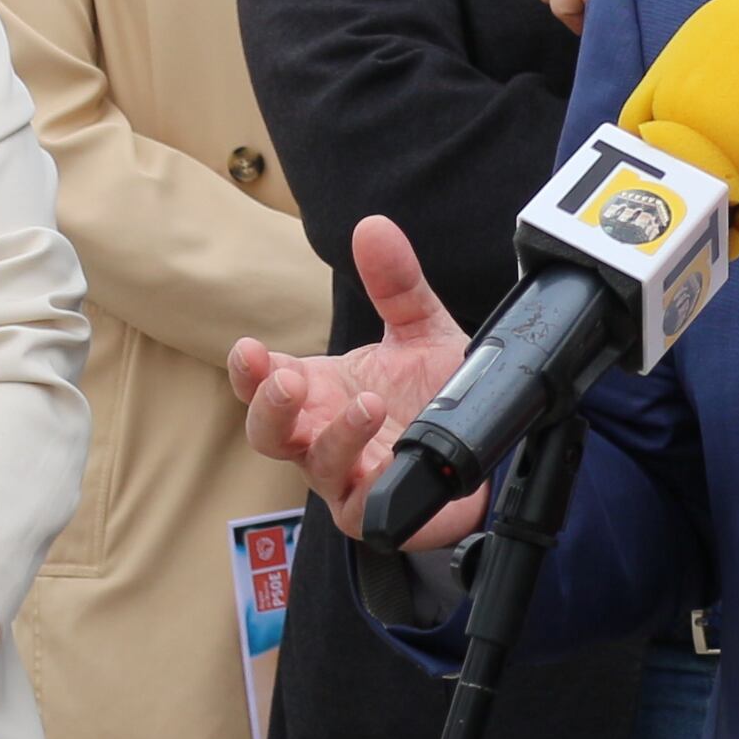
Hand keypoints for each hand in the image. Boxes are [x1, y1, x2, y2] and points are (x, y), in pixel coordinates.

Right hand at [230, 214, 481, 541]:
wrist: (490, 449)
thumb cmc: (436, 393)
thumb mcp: (421, 330)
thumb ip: (397, 283)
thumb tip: (372, 225)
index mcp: (320, 391)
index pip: (264, 380)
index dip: (250, 369)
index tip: (249, 349)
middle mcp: (322, 435)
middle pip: (267, 431)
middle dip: (267, 406)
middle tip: (283, 379)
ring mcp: (347, 477)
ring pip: (315, 466)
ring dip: (335, 436)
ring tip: (368, 404)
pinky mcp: (378, 512)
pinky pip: (359, 506)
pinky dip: (370, 482)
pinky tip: (389, 459)